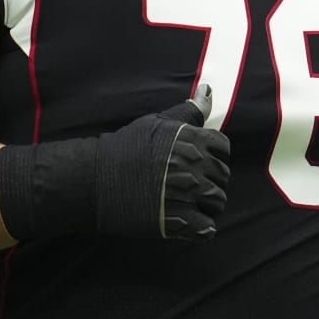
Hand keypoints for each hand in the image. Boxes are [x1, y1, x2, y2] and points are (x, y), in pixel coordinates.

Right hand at [95, 85, 230, 240]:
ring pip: (218, 202)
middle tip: (186, 184)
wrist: (95, 180)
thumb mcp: (157, 122)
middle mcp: (195, 167)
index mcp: (192, 141)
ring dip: (206, 203)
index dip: (213, 155)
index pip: (223, 148)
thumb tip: (208, 89)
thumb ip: (189, 111)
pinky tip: (187, 222)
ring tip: (186, 202)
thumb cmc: (126, 147)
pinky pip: (207, 229)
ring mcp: (188, 195)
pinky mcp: (179, 222)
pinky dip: (201, 228)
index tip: (198, 161)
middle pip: (222, 176)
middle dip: (209, 180)